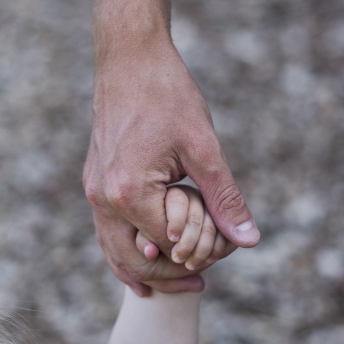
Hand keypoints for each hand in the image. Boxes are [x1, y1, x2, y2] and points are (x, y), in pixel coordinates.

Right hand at [83, 36, 259, 295]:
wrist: (129, 57)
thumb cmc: (168, 94)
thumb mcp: (204, 148)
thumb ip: (225, 199)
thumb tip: (249, 240)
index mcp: (130, 193)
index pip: (167, 248)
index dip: (197, 256)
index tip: (223, 258)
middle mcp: (104, 198)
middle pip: (134, 262)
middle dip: (169, 277)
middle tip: (202, 286)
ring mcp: (94, 191)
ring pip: (113, 251)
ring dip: (144, 270)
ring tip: (177, 282)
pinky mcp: (94, 181)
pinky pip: (106, 230)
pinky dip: (126, 250)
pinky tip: (147, 257)